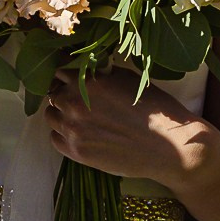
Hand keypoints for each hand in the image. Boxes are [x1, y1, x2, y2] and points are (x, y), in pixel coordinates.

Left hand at [43, 73, 205, 187]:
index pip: (59, 70)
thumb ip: (101, 73)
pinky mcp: (76, 152)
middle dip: (63, 93)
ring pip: (50, 116)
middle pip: (52, 93)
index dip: (66, 74)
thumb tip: (85, 68)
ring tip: (78, 117)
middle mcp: (74, 103)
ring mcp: (73, 129)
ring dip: (60, 113)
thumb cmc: (155, 109)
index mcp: (88, 81)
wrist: (168, 147)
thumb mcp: (129, 79)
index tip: (72, 77)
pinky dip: (62, 134)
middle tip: (78, 99)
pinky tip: (79, 133)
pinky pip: (54, 138)